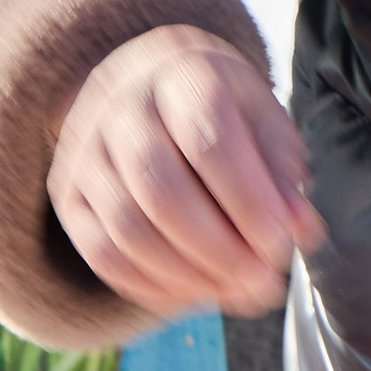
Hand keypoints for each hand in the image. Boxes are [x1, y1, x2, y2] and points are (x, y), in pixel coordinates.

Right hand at [48, 24, 325, 319]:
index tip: (281, 244)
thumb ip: (283, 170)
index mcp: (182, 75)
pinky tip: (195, 295)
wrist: (146, 83)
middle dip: (219, 249)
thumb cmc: (220, 107)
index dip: (247, 200)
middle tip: (263, 283)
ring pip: (128, 230)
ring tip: (237, 294)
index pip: (210, 142)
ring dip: (189, 276)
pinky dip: (152, 286)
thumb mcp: (261, 118)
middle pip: (162, 191)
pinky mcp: (68, 194)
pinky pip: (102, 254)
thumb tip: (302, 231)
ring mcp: (86, 151)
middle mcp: (122, 108)